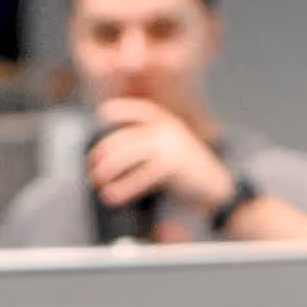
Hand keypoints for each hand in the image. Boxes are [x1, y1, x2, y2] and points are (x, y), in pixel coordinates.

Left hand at [88, 97, 233, 218]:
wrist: (215, 186)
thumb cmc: (188, 173)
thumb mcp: (170, 151)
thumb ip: (149, 149)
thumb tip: (116, 158)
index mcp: (167, 122)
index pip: (140, 110)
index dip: (121, 110)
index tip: (102, 114)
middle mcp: (167, 129)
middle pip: (126, 137)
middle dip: (104, 151)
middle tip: (91, 167)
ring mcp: (170, 145)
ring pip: (128, 154)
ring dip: (108, 168)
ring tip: (97, 181)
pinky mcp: (171, 165)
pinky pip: (139, 176)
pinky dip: (122, 187)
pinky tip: (111, 196)